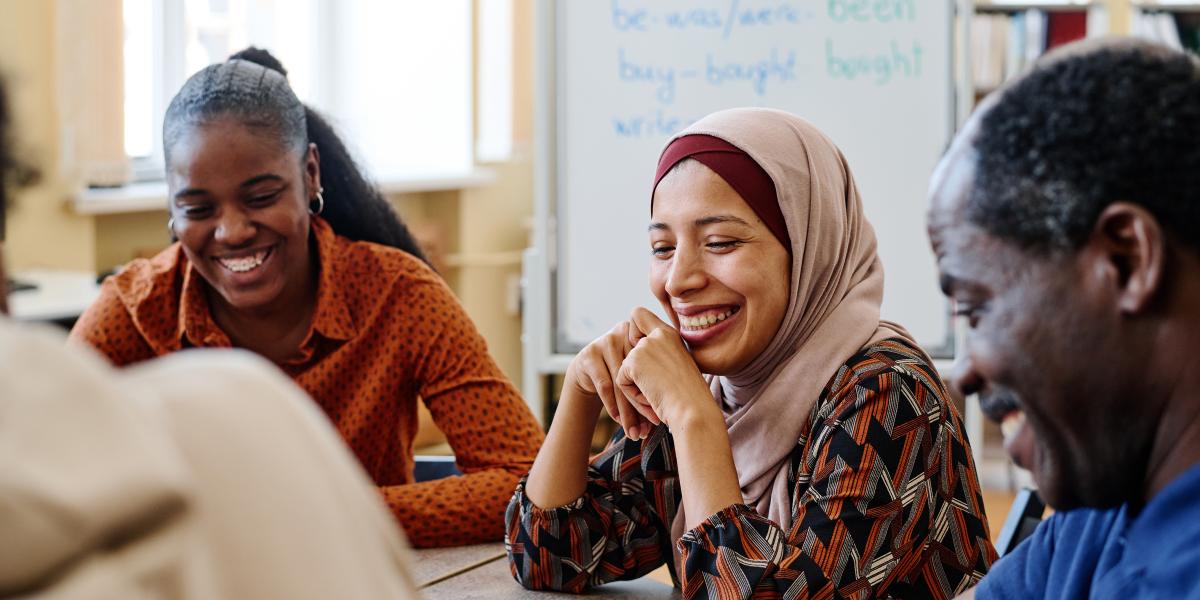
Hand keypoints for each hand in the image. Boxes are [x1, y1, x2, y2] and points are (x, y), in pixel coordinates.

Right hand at [564, 321, 658, 439]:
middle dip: (643, 405)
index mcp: (644, 334)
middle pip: (637, 374)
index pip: (653, 365)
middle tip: (650, 428)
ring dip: (628, 411)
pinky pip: (605, 384)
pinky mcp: (589, 354)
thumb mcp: (641, 370)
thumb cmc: (624, 373)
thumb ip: (656, 380)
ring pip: (621, 382)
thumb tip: (673, 414)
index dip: (658, 391)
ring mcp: (605, 341)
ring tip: (634, 431)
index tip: (661, 416)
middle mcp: (625, 333)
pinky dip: (613, 405)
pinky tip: (618, 420)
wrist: (590, 370)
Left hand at [616, 308, 714, 428]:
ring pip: (624, 367)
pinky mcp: (634, 362)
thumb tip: (632, 356)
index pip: (638, 314)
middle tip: (656, 385)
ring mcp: (645, 346)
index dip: (632, 332)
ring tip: (659, 395)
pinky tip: (652, 399)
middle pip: (625, 342)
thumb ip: (658, 355)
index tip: (646, 356)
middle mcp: (658, 334)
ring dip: (636, 386)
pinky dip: (633, 395)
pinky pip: (621, 381)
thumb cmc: (689, 397)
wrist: (694, 410)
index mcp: (670, 334)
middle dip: (633, 368)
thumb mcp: (677, 367)